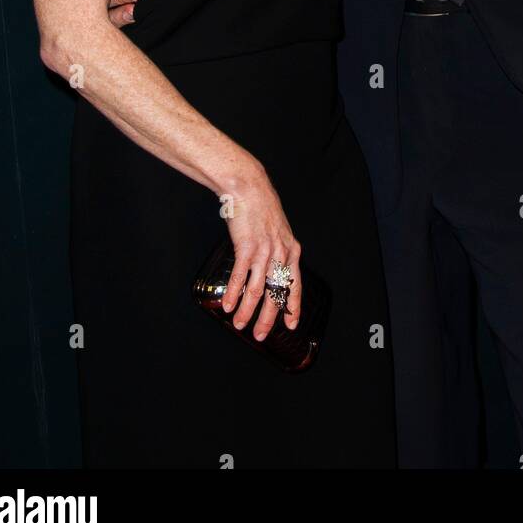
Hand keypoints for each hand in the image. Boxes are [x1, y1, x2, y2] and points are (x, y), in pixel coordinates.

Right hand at [220, 160, 302, 340]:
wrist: (249, 187)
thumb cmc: (261, 208)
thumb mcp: (278, 231)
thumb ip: (278, 251)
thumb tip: (270, 272)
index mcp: (291, 250)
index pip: (295, 285)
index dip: (292, 307)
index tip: (290, 324)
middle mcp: (281, 253)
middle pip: (276, 293)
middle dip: (268, 318)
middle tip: (260, 335)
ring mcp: (264, 251)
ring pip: (257, 290)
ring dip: (247, 311)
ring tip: (239, 323)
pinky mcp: (246, 247)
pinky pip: (240, 277)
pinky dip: (233, 293)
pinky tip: (228, 305)